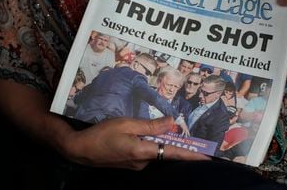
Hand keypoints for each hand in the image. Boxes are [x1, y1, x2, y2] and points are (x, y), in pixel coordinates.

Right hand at [62, 116, 208, 169]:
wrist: (79, 150)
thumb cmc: (101, 134)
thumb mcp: (126, 124)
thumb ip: (150, 125)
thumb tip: (172, 122)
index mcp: (143, 152)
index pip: (172, 153)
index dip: (191, 154)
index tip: (207, 156)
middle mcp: (142, 162)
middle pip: (165, 151)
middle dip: (175, 142)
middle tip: (188, 135)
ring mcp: (136, 165)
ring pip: (154, 150)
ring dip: (160, 141)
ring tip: (161, 129)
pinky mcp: (130, 163)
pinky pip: (146, 152)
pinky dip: (150, 143)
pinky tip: (143, 134)